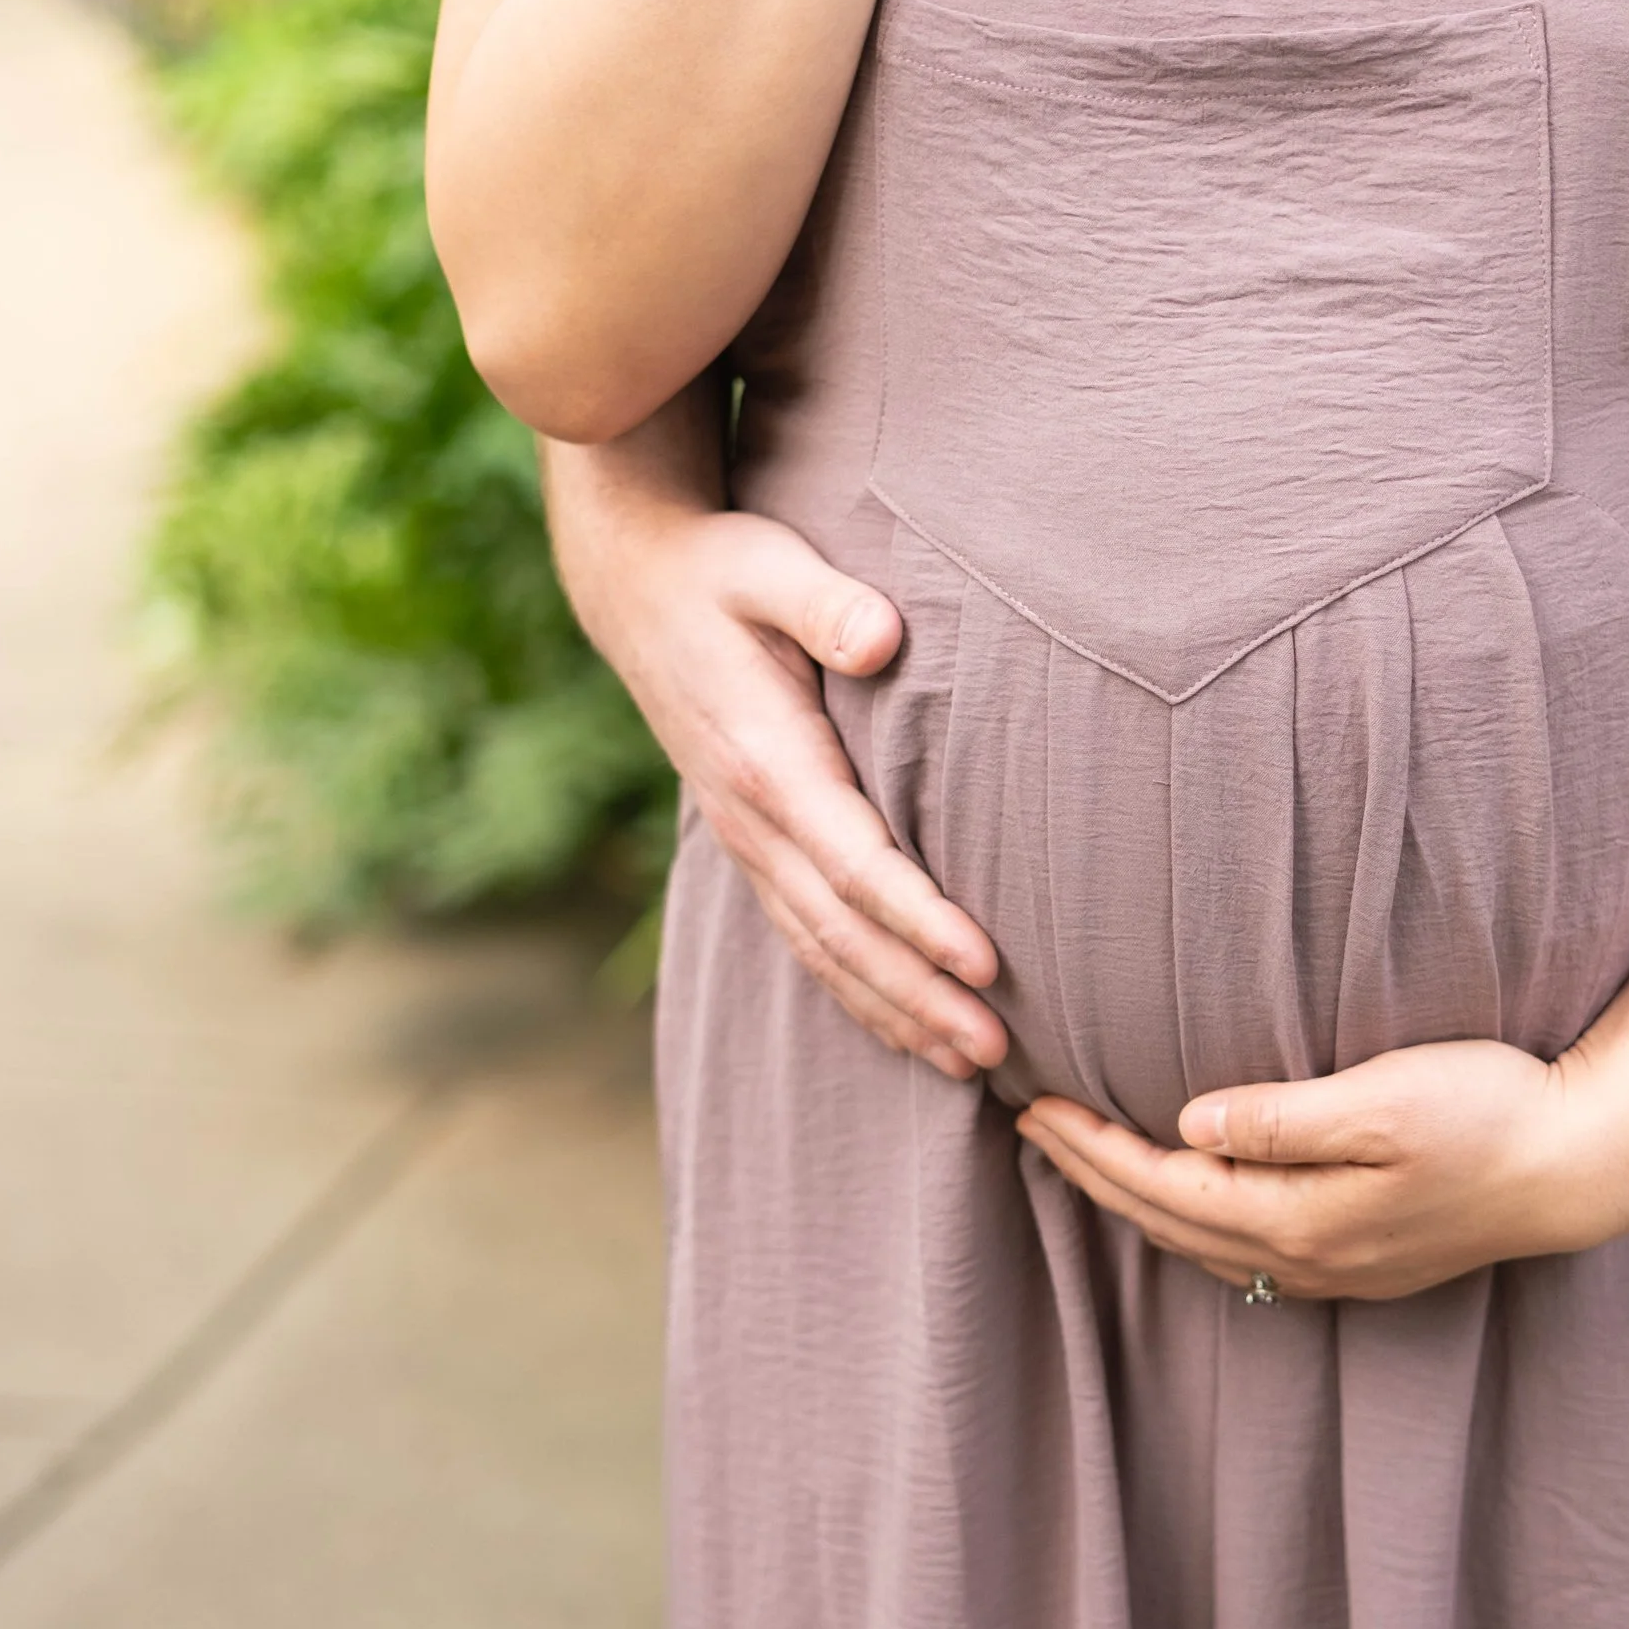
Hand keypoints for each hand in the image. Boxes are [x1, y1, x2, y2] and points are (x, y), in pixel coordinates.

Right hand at [590, 498, 1008, 1078]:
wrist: (632, 584)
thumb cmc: (719, 568)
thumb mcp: (767, 564)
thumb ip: (823, 601)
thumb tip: (880, 636)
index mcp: (765, 759)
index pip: (853, 862)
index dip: (919, 919)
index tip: (986, 963)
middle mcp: (752, 818)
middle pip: (843, 932)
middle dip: (919, 996)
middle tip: (997, 1050)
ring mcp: (747, 840)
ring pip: (823, 950)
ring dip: (895, 1011)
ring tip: (970, 1064)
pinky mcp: (753, 844)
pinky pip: (805, 937)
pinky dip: (857, 992)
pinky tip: (905, 1028)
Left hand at [1017, 1038, 1628, 1303]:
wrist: (1583, 1167)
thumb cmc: (1492, 1112)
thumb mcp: (1387, 1099)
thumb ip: (1284, 1118)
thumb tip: (1190, 1121)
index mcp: (1301, 1219)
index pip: (1165, 1185)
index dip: (1093, 1151)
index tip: (1034, 1109)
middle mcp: (1308, 1260)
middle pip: (1170, 1222)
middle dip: (1094, 1178)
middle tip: (1031, 1130)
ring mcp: (1338, 1271)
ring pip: (1202, 1246)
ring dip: (1136, 1205)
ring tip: (1085, 1166)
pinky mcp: (1367, 1262)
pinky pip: (1244, 1255)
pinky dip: (1191, 1225)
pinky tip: (1186, 1204)